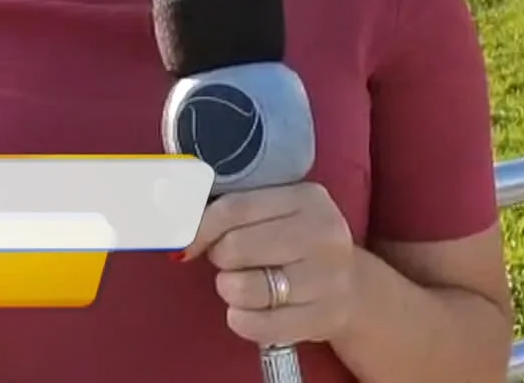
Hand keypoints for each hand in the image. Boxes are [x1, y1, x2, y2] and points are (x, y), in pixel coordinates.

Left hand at [182, 182, 359, 347]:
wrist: (351, 286)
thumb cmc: (298, 243)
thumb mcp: (276, 212)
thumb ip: (231, 210)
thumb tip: (172, 217)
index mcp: (308, 198)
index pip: (235, 208)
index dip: (200, 226)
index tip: (187, 241)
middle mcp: (324, 235)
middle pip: (235, 247)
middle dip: (221, 257)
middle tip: (233, 261)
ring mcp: (327, 279)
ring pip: (243, 288)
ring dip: (230, 289)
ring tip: (244, 283)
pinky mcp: (322, 318)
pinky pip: (258, 325)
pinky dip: (241, 320)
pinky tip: (246, 311)